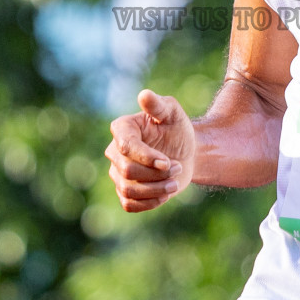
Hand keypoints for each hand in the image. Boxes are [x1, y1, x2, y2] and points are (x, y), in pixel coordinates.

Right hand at [105, 89, 196, 212]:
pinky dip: (150, 202)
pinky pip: (129, 204)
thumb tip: (144, 95)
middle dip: (156, 174)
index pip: (125, 147)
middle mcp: (114, 151)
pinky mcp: (125, 191)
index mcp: (122, 129)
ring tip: (175, 182)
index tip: (168, 162)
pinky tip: (166, 193)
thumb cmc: (178, 129)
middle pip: (127, 171)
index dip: (147, 157)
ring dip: (156, 190)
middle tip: (178, 168)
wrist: (185, 153)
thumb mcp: (173, 113)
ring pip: (128, 190)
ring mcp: (117, 173)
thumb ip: (158, 105)